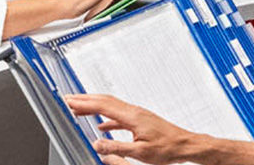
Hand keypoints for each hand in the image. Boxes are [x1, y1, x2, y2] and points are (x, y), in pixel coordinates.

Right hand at [66, 94, 196, 164]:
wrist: (184, 145)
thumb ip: (117, 149)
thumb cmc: (167, 148)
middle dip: (85, 99)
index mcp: (132, 116)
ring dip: (94, 106)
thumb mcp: (140, 153)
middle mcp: (134, 112)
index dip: (84, 104)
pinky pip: (118, 116)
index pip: (102, 106)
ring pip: (111, 106)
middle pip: (105, 101)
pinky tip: (101, 126)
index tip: (69, 101)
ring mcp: (138, 115)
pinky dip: (106, 118)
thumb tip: (96, 144)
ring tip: (79, 109)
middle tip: (68, 100)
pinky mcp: (141, 121)